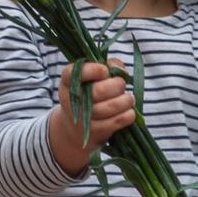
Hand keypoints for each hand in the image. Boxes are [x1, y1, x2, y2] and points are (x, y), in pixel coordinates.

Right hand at [47, 60, 137, 174]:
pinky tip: (129, 111)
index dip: (92, 70)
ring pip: (111, 107)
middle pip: (99, 91)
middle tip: (122, 85)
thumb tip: (120, 71)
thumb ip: (109, 65)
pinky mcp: (94, 131)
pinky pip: (117, 121)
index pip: (73, 73)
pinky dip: (128, 114)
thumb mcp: (93, 76)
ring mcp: (82, 118)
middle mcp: (71, 100)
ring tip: (129, 98)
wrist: (76, 127)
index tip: (105, 70)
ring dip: (126, 100)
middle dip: (117, 85)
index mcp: (67, 81)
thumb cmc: (90, 93)